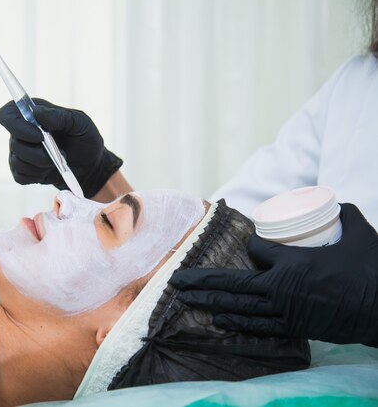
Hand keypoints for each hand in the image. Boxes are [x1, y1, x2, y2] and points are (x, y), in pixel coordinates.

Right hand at [0, 98, 122, 197]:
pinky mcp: (22, 171)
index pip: (6, 115)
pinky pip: (20, 176)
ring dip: (41, 164)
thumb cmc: (85, 138)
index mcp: (31, 114)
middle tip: (60, 153)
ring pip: (18, 161)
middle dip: (37, 152)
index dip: (16, 125)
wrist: (90, 165)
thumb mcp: (79, 122)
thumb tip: (36, 112)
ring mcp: (19, 153)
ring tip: (58, 161)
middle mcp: (21, 132)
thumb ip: (58, 116)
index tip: (39, 135)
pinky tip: (50, 170)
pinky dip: (37, 176)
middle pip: (14, 142)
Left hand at [169, 203, 377, 345]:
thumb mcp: (361, 235)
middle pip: (232, 283)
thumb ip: (347, 216)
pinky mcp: (292, 327)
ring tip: (185, 298)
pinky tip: (217, 319)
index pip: (256, 250)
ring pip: (238, 306)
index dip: (251, 246)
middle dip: (201, 280)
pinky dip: (235, 323)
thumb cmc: (372, 271)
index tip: (251, 244)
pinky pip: (256, 326)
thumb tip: (339, 205)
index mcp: (292, 261)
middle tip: (176, 280)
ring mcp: (284, 310)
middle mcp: (280, 287)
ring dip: (209, 301)